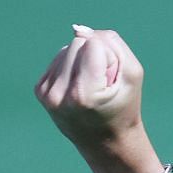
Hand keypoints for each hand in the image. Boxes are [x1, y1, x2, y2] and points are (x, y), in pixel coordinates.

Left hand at [35, 24, 145, 153]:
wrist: (106, 143)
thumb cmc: (123, 106)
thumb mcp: (132, 73)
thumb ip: (111, 42)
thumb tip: (77, 29)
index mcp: (83, 94)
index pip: (93, 44)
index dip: (109, 57)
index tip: (111, 82)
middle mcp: (59, 95)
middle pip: (77, 43)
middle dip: (94, 57)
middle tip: (102, 86)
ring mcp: (47, 94)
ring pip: (66, 49)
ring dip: (82, 61)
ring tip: (91, 88)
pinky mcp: (41, 91)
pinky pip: (58, 59)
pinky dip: (72, 67)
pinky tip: (79, 87)